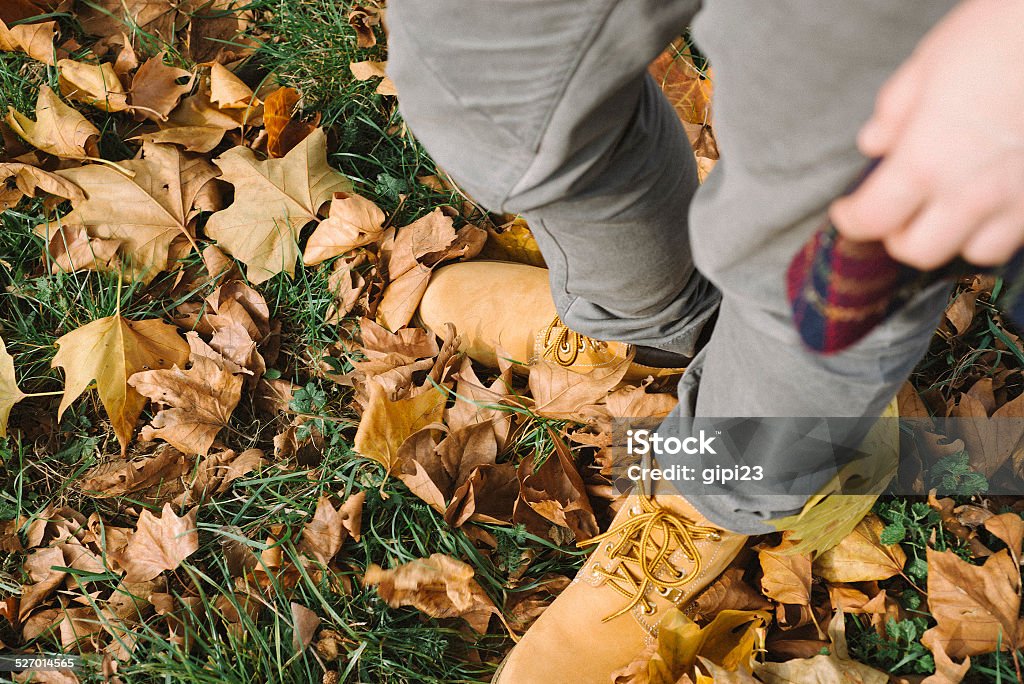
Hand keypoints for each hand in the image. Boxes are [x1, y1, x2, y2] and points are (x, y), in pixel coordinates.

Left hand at [829, 0, 1023, 269]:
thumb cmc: (1002, 33)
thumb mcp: (929, 63)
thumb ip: (895, 111)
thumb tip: (876, 142)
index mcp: (927, 161)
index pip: (873, 219)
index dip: (852, 219)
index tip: (848, 211)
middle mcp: (971, 192)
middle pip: (919, 251)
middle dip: (898, 234)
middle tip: (896, 210)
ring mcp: (1017, 199)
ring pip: (975, 252)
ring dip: (953, 235)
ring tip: (947, 205)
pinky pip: (1018, 235)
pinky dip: (997, 227)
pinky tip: (991, 200)